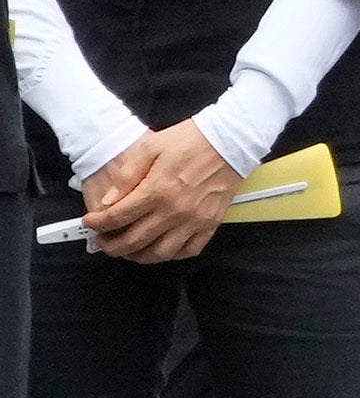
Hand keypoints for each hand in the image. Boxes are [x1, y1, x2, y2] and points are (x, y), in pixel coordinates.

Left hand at [76, 123, 229, 263]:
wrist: (230, 141)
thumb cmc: (192, 141)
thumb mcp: (150, 147)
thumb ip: (127, 175)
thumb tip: (108, 200)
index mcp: (157, 191)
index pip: (117, 217)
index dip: (97, 224)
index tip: (91, 222)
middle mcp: (174, 211)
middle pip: (133, 241)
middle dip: (111, 245)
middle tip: (102, 241)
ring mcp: (194, 221)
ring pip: (160, 253)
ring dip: (138, 256)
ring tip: (128, 250)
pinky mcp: (210, 224)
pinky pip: (189, 251)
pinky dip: (172, 255)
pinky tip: (161, 248)